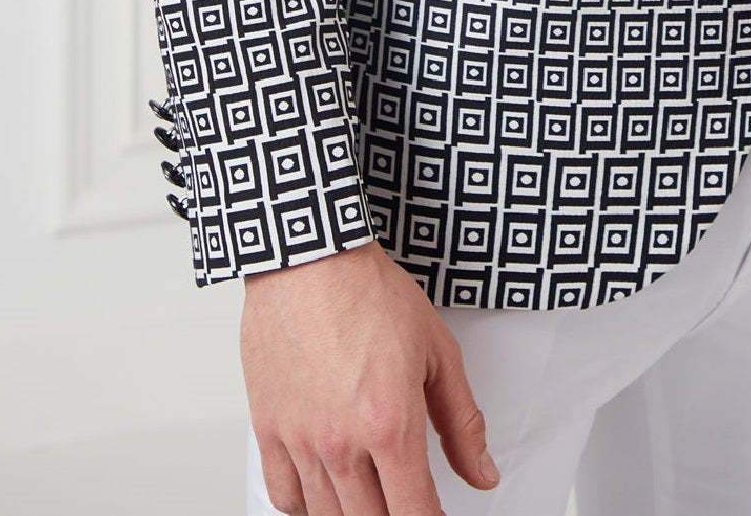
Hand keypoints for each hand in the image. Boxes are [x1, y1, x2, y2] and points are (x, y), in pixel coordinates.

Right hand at [241, 238, 498, 514]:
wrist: (310, 259)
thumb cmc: (369, 294)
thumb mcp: (438, 351)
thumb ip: (462, 421)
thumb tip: (482, 472)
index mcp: (389, 424)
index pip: (414, 513)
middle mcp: (341, 443)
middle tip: (408, 502)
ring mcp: (300, 441)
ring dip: (354, 515)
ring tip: (374, 497)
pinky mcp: (268, 430)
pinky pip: (283, 496)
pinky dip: (307, 508)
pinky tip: (327, 495)